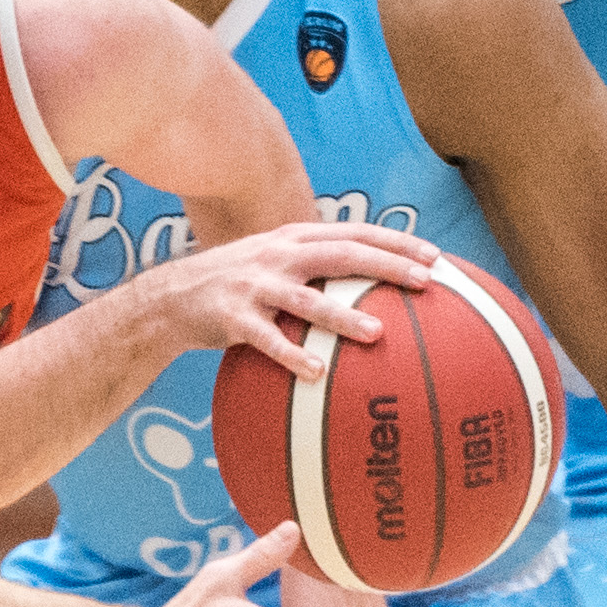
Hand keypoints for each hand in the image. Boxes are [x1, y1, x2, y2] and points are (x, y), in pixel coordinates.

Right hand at [146, 224, 441, 381]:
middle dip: (386, 265)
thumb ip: (317, 266)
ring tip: (376, 334)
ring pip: (307, 299)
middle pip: (342, 255)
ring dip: (343, 316)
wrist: (170, 298)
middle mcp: (278, 256)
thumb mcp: (275, 263)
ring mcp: (255, 286)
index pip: (355, 233)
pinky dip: (292, 356)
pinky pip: (268, 340)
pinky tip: (317, 373)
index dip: (396, 242)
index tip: (436, 256)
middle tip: (425, 281)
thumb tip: (373, 284)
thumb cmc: (236, 285)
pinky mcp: (233, 318)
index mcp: (295, 240)